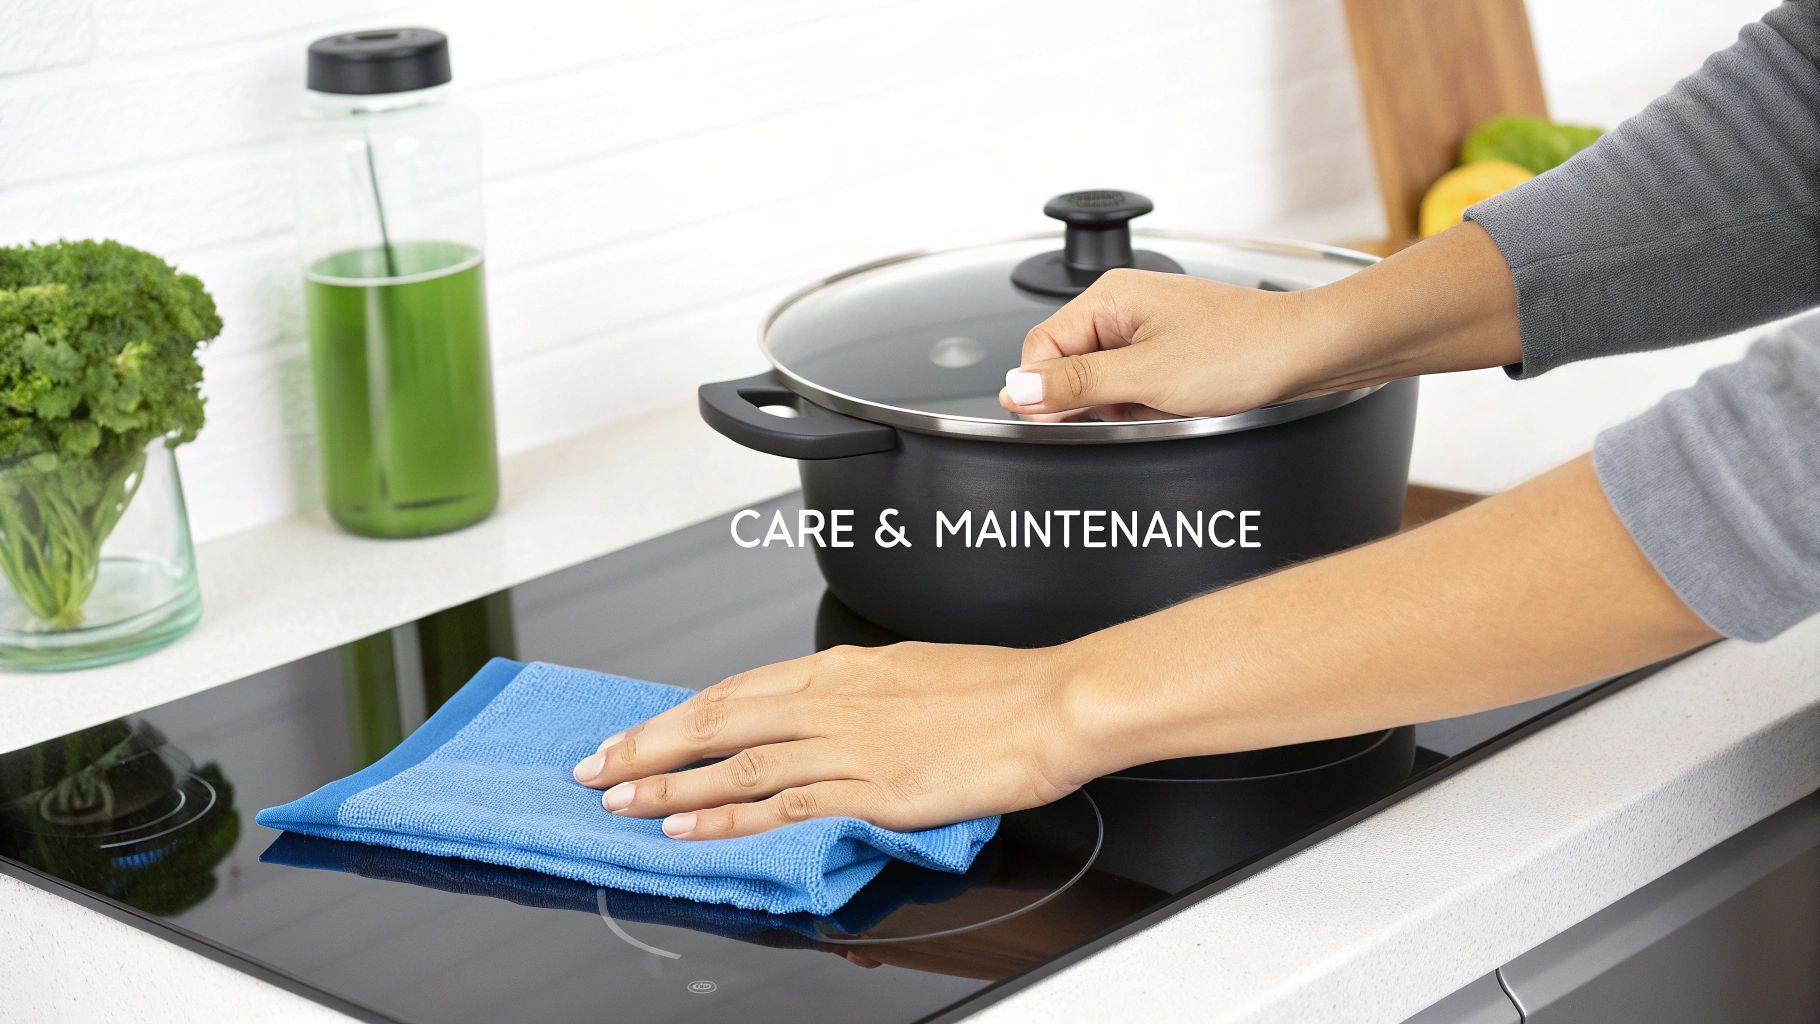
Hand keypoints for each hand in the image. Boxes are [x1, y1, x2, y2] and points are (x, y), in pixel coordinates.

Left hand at [570, 642, 1098, 837]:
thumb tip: (818, 713)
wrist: (1050, 704)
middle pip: (717, 720)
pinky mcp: (871, 789)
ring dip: (669, 782)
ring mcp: (848, 745)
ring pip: (736, 763)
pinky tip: (689, 824)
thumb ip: (856, 695)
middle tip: (596, 766)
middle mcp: (832, 700)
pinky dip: (726, 814)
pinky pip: (782, 804)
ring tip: (620, 800)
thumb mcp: (909, 672)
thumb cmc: (996, 688)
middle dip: (648, 745)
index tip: (636, 731)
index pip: (734, 691)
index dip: (677, 714)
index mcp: (840, 668)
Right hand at [997, 222, 1524, 420]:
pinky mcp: (1170, 348)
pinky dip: (1145, 402)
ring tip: (1159, 406)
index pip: (1040, 347)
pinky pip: (1134, 382)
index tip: (1059, 418)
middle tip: (1126, 410)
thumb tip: (1018, 388)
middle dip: (1088, 398)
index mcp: (1109, 297)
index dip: (1043, 390)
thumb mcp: (1145, 377)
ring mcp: (1149, 326)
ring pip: (1102, 378)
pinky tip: (1171, 407)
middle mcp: (1124, 305)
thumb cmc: (1242, 351)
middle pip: (1068, 363)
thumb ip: (1074, 383)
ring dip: (1119, 404)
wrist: (1307, 351)